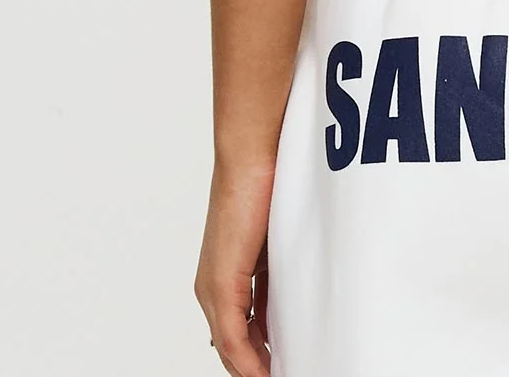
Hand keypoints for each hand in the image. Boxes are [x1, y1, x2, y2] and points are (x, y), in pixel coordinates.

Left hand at [195, 159, 275, 375]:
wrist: (254, 154)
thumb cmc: (270, 183)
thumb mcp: (278, 241)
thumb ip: (278, 272)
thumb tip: (296, 301)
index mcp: (227, 275)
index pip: (241, 332)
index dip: (260, 356)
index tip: (284, 365)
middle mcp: (212, 287)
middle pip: (233, 348)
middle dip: (258, 367)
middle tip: (288, 372)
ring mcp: (213, 288)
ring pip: (230, 348)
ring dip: (254, 369)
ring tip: (282, 376)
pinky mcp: (220, 285)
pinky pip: (231, 339)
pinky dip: (248, 362)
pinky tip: (264, 375)